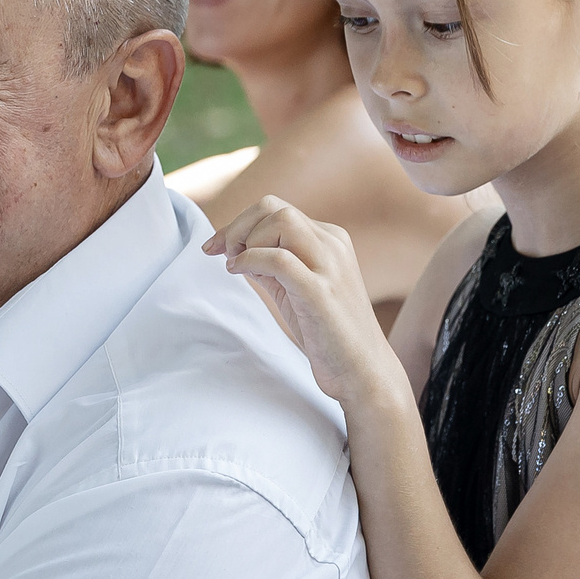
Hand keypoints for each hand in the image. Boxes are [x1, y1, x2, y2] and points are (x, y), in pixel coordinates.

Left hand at [204, 196, 405, 406]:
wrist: (362, 370)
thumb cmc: (329, 334)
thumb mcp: (297, 290)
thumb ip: (272, 266)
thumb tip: (236, 251)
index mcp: (331, 240)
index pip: (278, 210)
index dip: (240, 223)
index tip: (216, 246)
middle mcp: (333, 245)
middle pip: (275, 208)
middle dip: (238, 226)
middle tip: (221, 254)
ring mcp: (330, 266)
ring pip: (280, 221)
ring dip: (246, 241)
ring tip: (235, 266)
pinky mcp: (320, 291)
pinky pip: (278, 258)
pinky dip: (250, 260)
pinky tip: (237, 272)